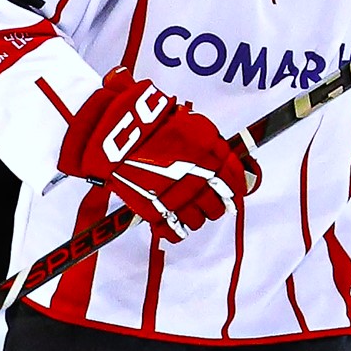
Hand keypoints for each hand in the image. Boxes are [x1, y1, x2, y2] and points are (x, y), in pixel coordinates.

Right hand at [58, 68, 259, 241]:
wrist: (115, 132)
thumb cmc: (145, 119)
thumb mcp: (184, 119)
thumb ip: (203, 137)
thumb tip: (218, 153)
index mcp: (210, 152)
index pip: (234, 178)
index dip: (236, 188)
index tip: (235, 192)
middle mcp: (199, 176)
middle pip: (219, 203)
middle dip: (217, 204)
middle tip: (211, 203)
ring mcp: (177, 195)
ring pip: (200, 219)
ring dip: (198, 217)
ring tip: (192, 212)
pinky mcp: (155, 209)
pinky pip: (174, 230)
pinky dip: (177, 231)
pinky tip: (176, 227)